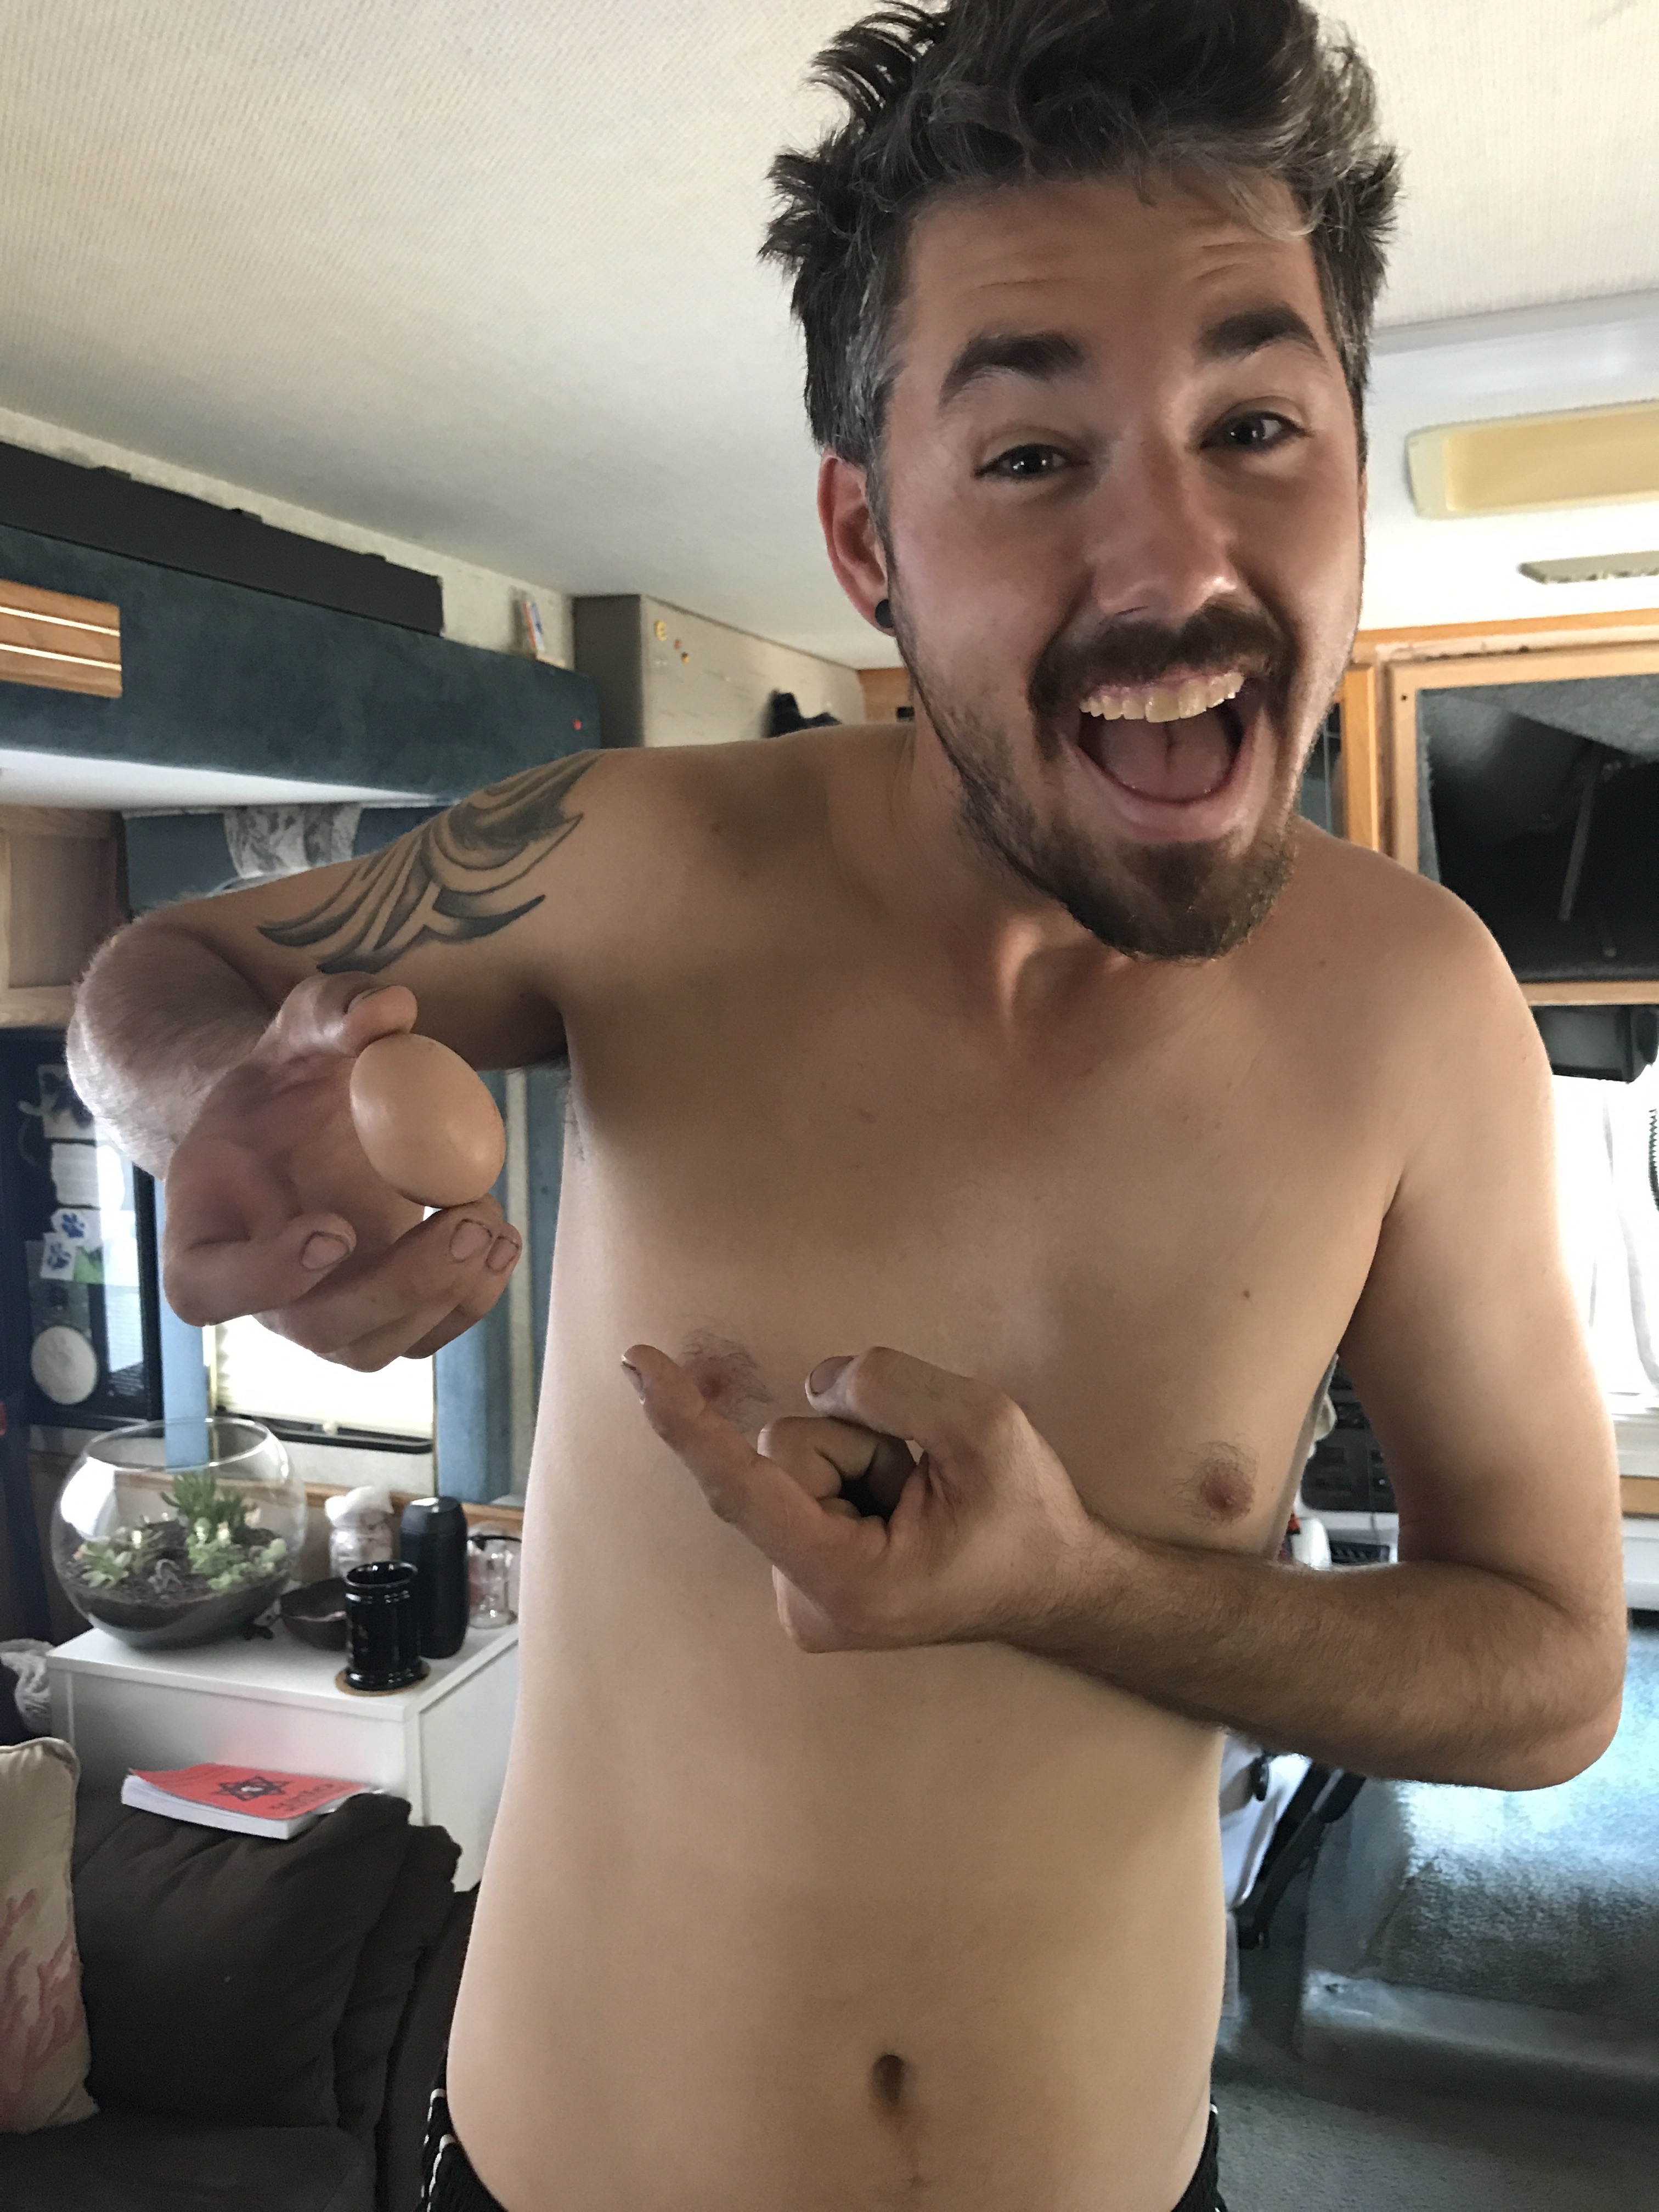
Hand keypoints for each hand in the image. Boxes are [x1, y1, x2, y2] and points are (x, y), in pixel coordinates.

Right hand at [162, 974, 519, 1364]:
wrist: (305, 1121)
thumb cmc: (286, 1079)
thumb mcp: (298, 1031)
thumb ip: (329, 1011)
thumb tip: (389, 1008)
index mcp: (203, 1233)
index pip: (206, 1288)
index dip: (263, 1277)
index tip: (333, 1229)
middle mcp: (257, 1293)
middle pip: (316, 1326)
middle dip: (398, 1285)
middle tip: (462, 1220)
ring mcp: (320, 1313)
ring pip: (374, 1347)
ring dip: (444, 1295)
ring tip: (490, 1220)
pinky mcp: (381, 1316)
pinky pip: (424, 1337)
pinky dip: (471, 1300)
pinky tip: (502, 1240)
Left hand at [624, 1342, 1106, 1651]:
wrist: (1056, 1588)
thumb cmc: (1028, 1517)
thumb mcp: (984, 1426)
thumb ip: (893, 1389)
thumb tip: (822, 1385)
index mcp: (844, 1581)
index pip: (743, 1486)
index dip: (686, 1421)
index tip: (637, 1365)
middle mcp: (804, 1602)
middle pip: (781, 1456)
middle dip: (856, 1440)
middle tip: (928, 1481)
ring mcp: (801, 1595)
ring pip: (792, 1463)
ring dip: (861, 1457)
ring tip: (921, 1498)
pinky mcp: (806, 1576)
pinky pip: (801, 1483)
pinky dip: (854, 1473)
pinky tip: (901, 1507)